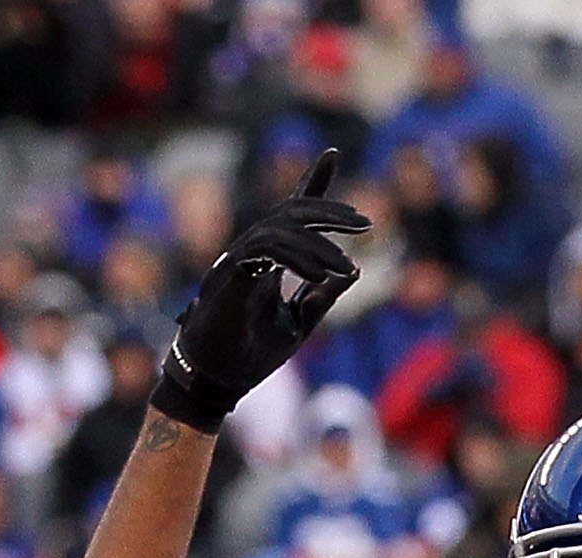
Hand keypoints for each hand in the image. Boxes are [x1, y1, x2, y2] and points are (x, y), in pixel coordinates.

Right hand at [152, 151, 369, 433]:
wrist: (217, 380)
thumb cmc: (250, 353)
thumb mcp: (299, 322)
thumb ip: (322, 296)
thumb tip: (352, 270)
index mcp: (268, 257)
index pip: (293, 212)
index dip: (312, 181)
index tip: (332, 153)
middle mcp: (253, 249)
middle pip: (293, 211)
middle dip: (330, 212)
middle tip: (364, 224)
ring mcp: (239, 258)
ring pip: (282, 228)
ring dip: (320, 246)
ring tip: (347, 266)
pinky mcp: (231, 273)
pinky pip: (266, 252)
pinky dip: (297, 260)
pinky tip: (322, 276)